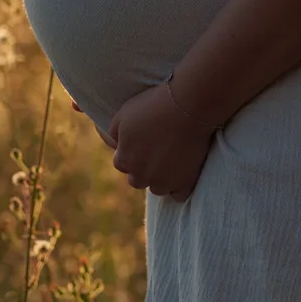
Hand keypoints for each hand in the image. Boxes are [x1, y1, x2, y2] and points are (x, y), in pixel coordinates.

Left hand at [108, 81, 213, 200]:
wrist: (187, 107)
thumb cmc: (154, 106)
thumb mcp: (123, 113)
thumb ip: (113, 133)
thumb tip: (115, 146)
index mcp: (124, 159)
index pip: (121, 164)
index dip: (131, 153)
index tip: (142, 142)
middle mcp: (140, 175)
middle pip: (137, 180)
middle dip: (144, 169)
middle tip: (158, 150)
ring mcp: (163, 182)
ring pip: (158, 188)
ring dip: (161, 178)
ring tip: (173, 158)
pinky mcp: (185, 183)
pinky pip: (178, 195)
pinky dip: (180, 185)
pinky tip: (184, 170)